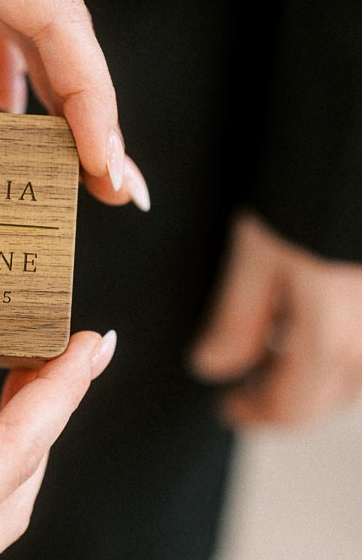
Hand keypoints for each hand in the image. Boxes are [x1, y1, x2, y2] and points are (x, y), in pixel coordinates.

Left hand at [0, 0, 146, 211]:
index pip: (53, 15)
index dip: (89, 98)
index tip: (103, 166)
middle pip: (59, 16)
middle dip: (87, 103)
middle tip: (109, 184)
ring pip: (32, 9)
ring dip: (54, 83)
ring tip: (68, 157)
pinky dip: (6, 52)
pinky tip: (2, 103)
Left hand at [190, 212, 361, 425]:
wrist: (357, 145)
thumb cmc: (309, 192)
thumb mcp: (258, 255)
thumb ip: (237, 321)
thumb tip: (211, 367)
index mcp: (334, 342)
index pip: (293, 407)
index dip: (255, 413)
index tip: (227, 406)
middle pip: (327, 396)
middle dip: (284, 398)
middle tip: (245, 386)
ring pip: (352, 373)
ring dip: (315, 374)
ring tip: (276, 347)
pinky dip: (339, 345)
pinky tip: (312, 316)